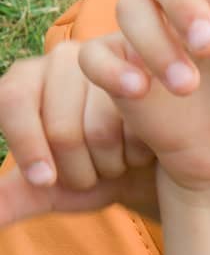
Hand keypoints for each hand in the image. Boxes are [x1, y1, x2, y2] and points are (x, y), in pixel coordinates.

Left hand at [0, 40, 159, 231]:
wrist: (149, 170)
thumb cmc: (95, 172)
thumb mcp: (51, 189)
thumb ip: (11, 197)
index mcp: (27, 81)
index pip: (12, 101)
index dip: (28, 147)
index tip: (45, 181)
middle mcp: (60, 60)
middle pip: (61, 131)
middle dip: (80, 171)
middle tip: (95, 167)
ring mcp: (105, 57)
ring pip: (101, 132)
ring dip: (114, 164)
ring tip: (122, 156)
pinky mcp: (143, 68)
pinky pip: (137, 127)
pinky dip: (140, 151)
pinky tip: (147, 143)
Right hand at [78, 0, 209, 195]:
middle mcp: (187, 7)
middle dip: (183, 1)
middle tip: (208, 45)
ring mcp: (151, 37)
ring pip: (132, 9)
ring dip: (155, 43)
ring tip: (187, 87)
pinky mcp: (123, 71)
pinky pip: (98, 56)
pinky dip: (111, 69)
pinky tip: (138, 91)